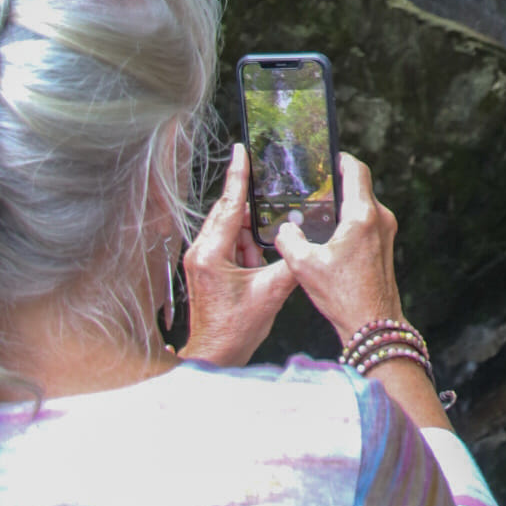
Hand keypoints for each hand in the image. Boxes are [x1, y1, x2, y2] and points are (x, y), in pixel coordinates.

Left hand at [179, 142, 296, 366]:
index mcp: (211, 253)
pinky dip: (245, 250)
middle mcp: (201, 252)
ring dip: (250, 240)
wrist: (215, 356)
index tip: (240, 149)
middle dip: (252, 214)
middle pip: (230, 215)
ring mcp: (201, 260)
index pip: (229, 204)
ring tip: (260, 262)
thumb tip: (304, 241)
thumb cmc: (235, 330)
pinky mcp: (206, 269)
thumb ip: (290, 262)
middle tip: (272, 204)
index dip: (238, 175)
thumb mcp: (271, 292)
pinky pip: (229, 247)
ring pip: (231, 232)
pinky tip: (256, 265)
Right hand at [274, 153, 401, 345]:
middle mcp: (380, 219)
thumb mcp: (304, 266)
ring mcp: (386, 233)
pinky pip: (367, 222)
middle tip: (314, 189)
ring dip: (343, 205)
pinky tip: (331, 238)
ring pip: (363, 205)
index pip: (356, 169)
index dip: (341, 159)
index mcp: (363, 215)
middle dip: (337, 184)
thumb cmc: (345, 297)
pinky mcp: (385, 247)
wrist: (373, 325)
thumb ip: (289, 240)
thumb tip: (285, 230)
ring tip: (319, 215)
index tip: (327, 158)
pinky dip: (350, 222)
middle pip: (360, 186)